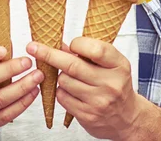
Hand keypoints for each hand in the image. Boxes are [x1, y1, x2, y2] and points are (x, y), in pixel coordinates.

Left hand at [27, 38, 141, 139]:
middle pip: (72, 65)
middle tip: (33, 47)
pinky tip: (72, 91)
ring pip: (64, 81)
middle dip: (49, 54)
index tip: (71, 43)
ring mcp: (99, 101)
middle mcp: (111, 84)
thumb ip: (89, 53)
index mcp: (119, 65)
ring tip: (72, 78)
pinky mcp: (87, 115)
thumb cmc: (116, 85)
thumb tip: (61, 45)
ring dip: (61, 76)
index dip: (78, 44)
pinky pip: (62, 97)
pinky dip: (61, 91)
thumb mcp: (111, 65)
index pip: (96, 49)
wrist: (127, 118)